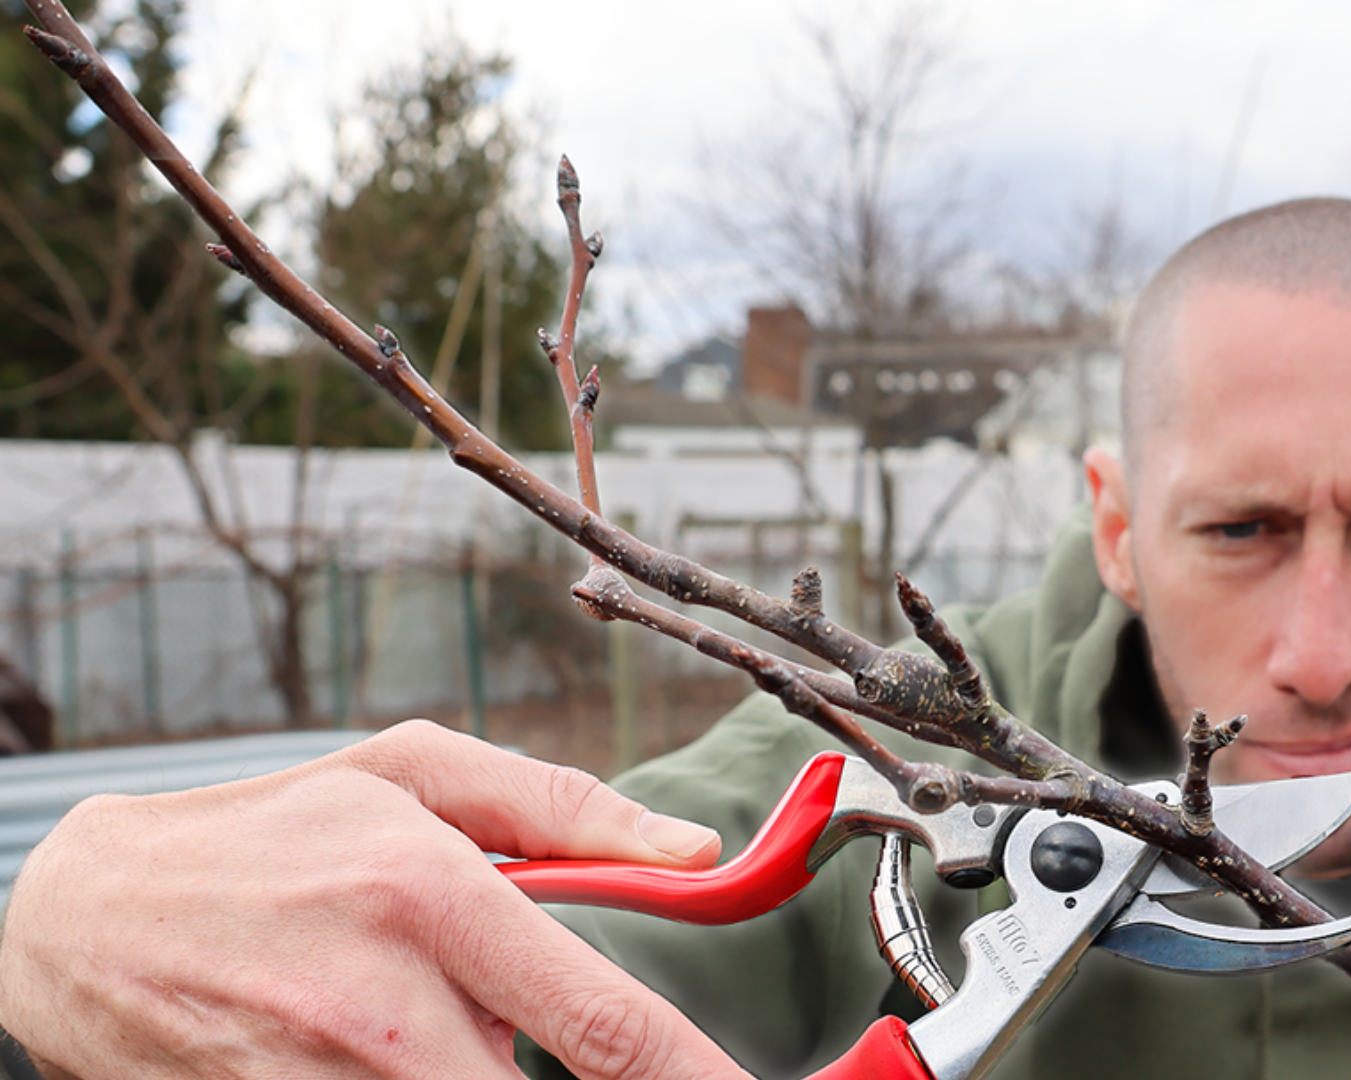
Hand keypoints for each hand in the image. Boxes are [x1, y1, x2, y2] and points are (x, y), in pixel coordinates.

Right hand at [0, 720, 749, 1079]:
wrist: (87, 920)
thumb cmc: (274, 830)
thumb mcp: (412, 775)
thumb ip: (565, 806)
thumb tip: (692, 850)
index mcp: (435, 898)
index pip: (607, 1025)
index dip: (694, 1078)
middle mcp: (383, 1010)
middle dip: (567, 1075)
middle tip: (511, 1016)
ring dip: (473, 1074)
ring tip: (417, 1014)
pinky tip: (367, 1045)